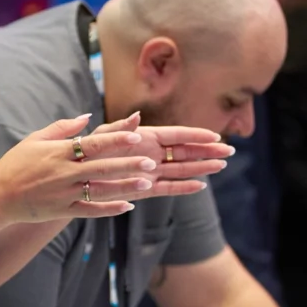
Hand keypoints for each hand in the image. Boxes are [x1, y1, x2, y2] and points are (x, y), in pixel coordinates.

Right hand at [0, 114, 159, 226]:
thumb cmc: (16, 164)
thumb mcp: (35, 139)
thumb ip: (62, 127)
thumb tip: (88, 116)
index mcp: (58, 152)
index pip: (93, 144)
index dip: (115, 140)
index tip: (135, 136)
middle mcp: (64, 173)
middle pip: (102, 168)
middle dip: (128, 165)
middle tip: (151, 162)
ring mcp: (64, 193)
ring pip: (101, 191)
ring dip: (125, 187)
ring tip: (148, 183)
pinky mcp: (63, 210)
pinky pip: (91, 210)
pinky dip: (110, 209)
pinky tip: (128, 206)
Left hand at [92, 117, 232, 199]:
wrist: (76, 177)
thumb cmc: (86, 152)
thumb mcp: (101, 137)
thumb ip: (119, 128)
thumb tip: (136, 116)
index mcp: (144, 136)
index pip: (176, 135)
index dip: (196, 135)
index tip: (216, 136)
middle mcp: (150, 153)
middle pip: (185, 152)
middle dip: (207, 151)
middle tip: (230, 151)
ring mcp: (149, 171)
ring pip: (181, 169)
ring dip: (201, 168)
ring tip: (222, 166)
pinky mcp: (144, 189)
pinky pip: (167, 188)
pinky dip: (183, 187)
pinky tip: (200, 185)